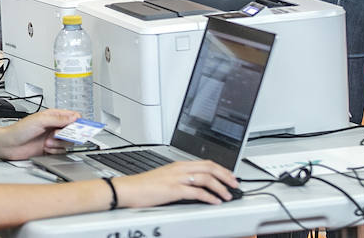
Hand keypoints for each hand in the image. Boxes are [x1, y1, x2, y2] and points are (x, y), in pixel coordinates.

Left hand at [0, 109, 79, 159]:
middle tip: (56, 135)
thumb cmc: (20, 129)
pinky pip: (60, 151)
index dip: (79, 123)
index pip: (72, 117)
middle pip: (72, 132)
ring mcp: (52, 138)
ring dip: (58, 144)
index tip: (83, 128)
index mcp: (53, 116)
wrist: (9, 145)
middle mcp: (54, 127)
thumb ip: (58, 119)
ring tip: (47, 143)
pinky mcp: (50, 149)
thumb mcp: (40, 120)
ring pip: (67, 143)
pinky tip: (46, 148)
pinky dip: (54, 151)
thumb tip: (73, 118)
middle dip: (66, 135)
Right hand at [115, 160, 238, 206]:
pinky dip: (209, 197)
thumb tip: (195, 185)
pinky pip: (196, 192)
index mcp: (179, 165)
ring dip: (220, 187)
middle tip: (235, 184)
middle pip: (209, 167)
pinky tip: (214, 202)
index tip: (230, 176)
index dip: (221, 169)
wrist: (128, 189)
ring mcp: (177, 178)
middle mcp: (180, 169)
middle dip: (225, 175)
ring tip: (227, 195)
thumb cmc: (144, 186)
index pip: (205, 162)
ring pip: (206, 178)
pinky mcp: (173, 189)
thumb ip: (180, 178)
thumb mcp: (165, 177)